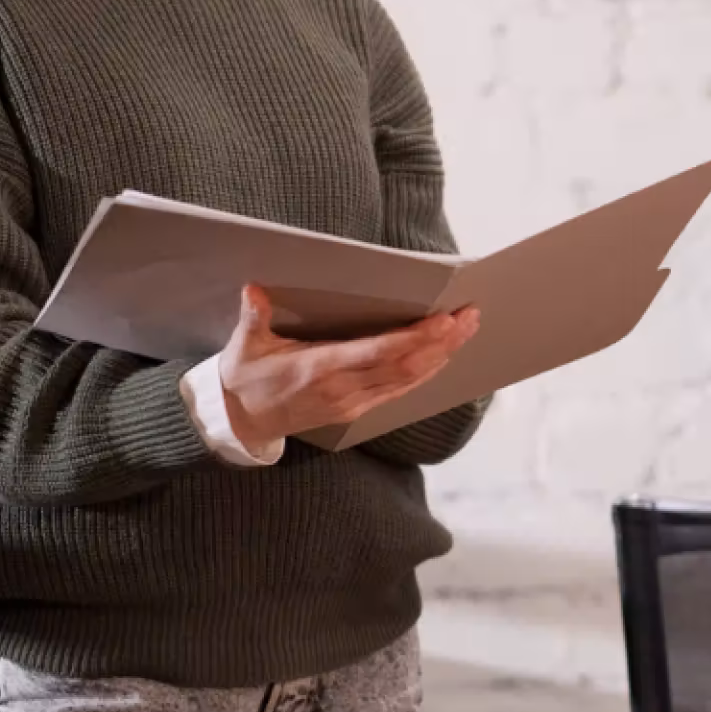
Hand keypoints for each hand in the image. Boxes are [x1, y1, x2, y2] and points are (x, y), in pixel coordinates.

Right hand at [217, 285, 478, 450]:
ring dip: (442, 355)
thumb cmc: (245, 378)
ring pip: (408, 379)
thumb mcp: (244, 346)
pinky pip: (400, 391)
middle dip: (442, 342)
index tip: (443, 320)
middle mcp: (342, 389)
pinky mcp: (356, 410)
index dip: (415, 338)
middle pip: (405, 366)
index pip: (378, 353)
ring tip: (467, 329)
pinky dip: (426, 373)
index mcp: (318, 369)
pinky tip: (445, 356)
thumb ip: (253, 317)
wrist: (241, 422)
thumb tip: (254, 290)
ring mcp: (352, 402)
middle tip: (470, 316)